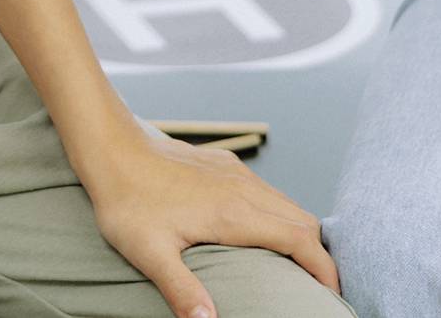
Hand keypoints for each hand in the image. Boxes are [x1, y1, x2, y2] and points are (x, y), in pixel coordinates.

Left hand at [90, 133, 338, 316]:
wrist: (109, 145)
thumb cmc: (126, 200)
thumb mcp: (149, 252)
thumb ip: (182, 290)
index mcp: (236, 212)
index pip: (301, 240)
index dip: (324, 269)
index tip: (331, 294)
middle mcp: (244, 189)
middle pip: (304, 222)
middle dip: (318, 255)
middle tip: (317, 288)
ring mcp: (234, 173)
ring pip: (286, 203)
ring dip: (298, 234)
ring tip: (294, 267)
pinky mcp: (222, 164)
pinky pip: (266, 191)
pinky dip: (278, 214)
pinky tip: (258, 232)